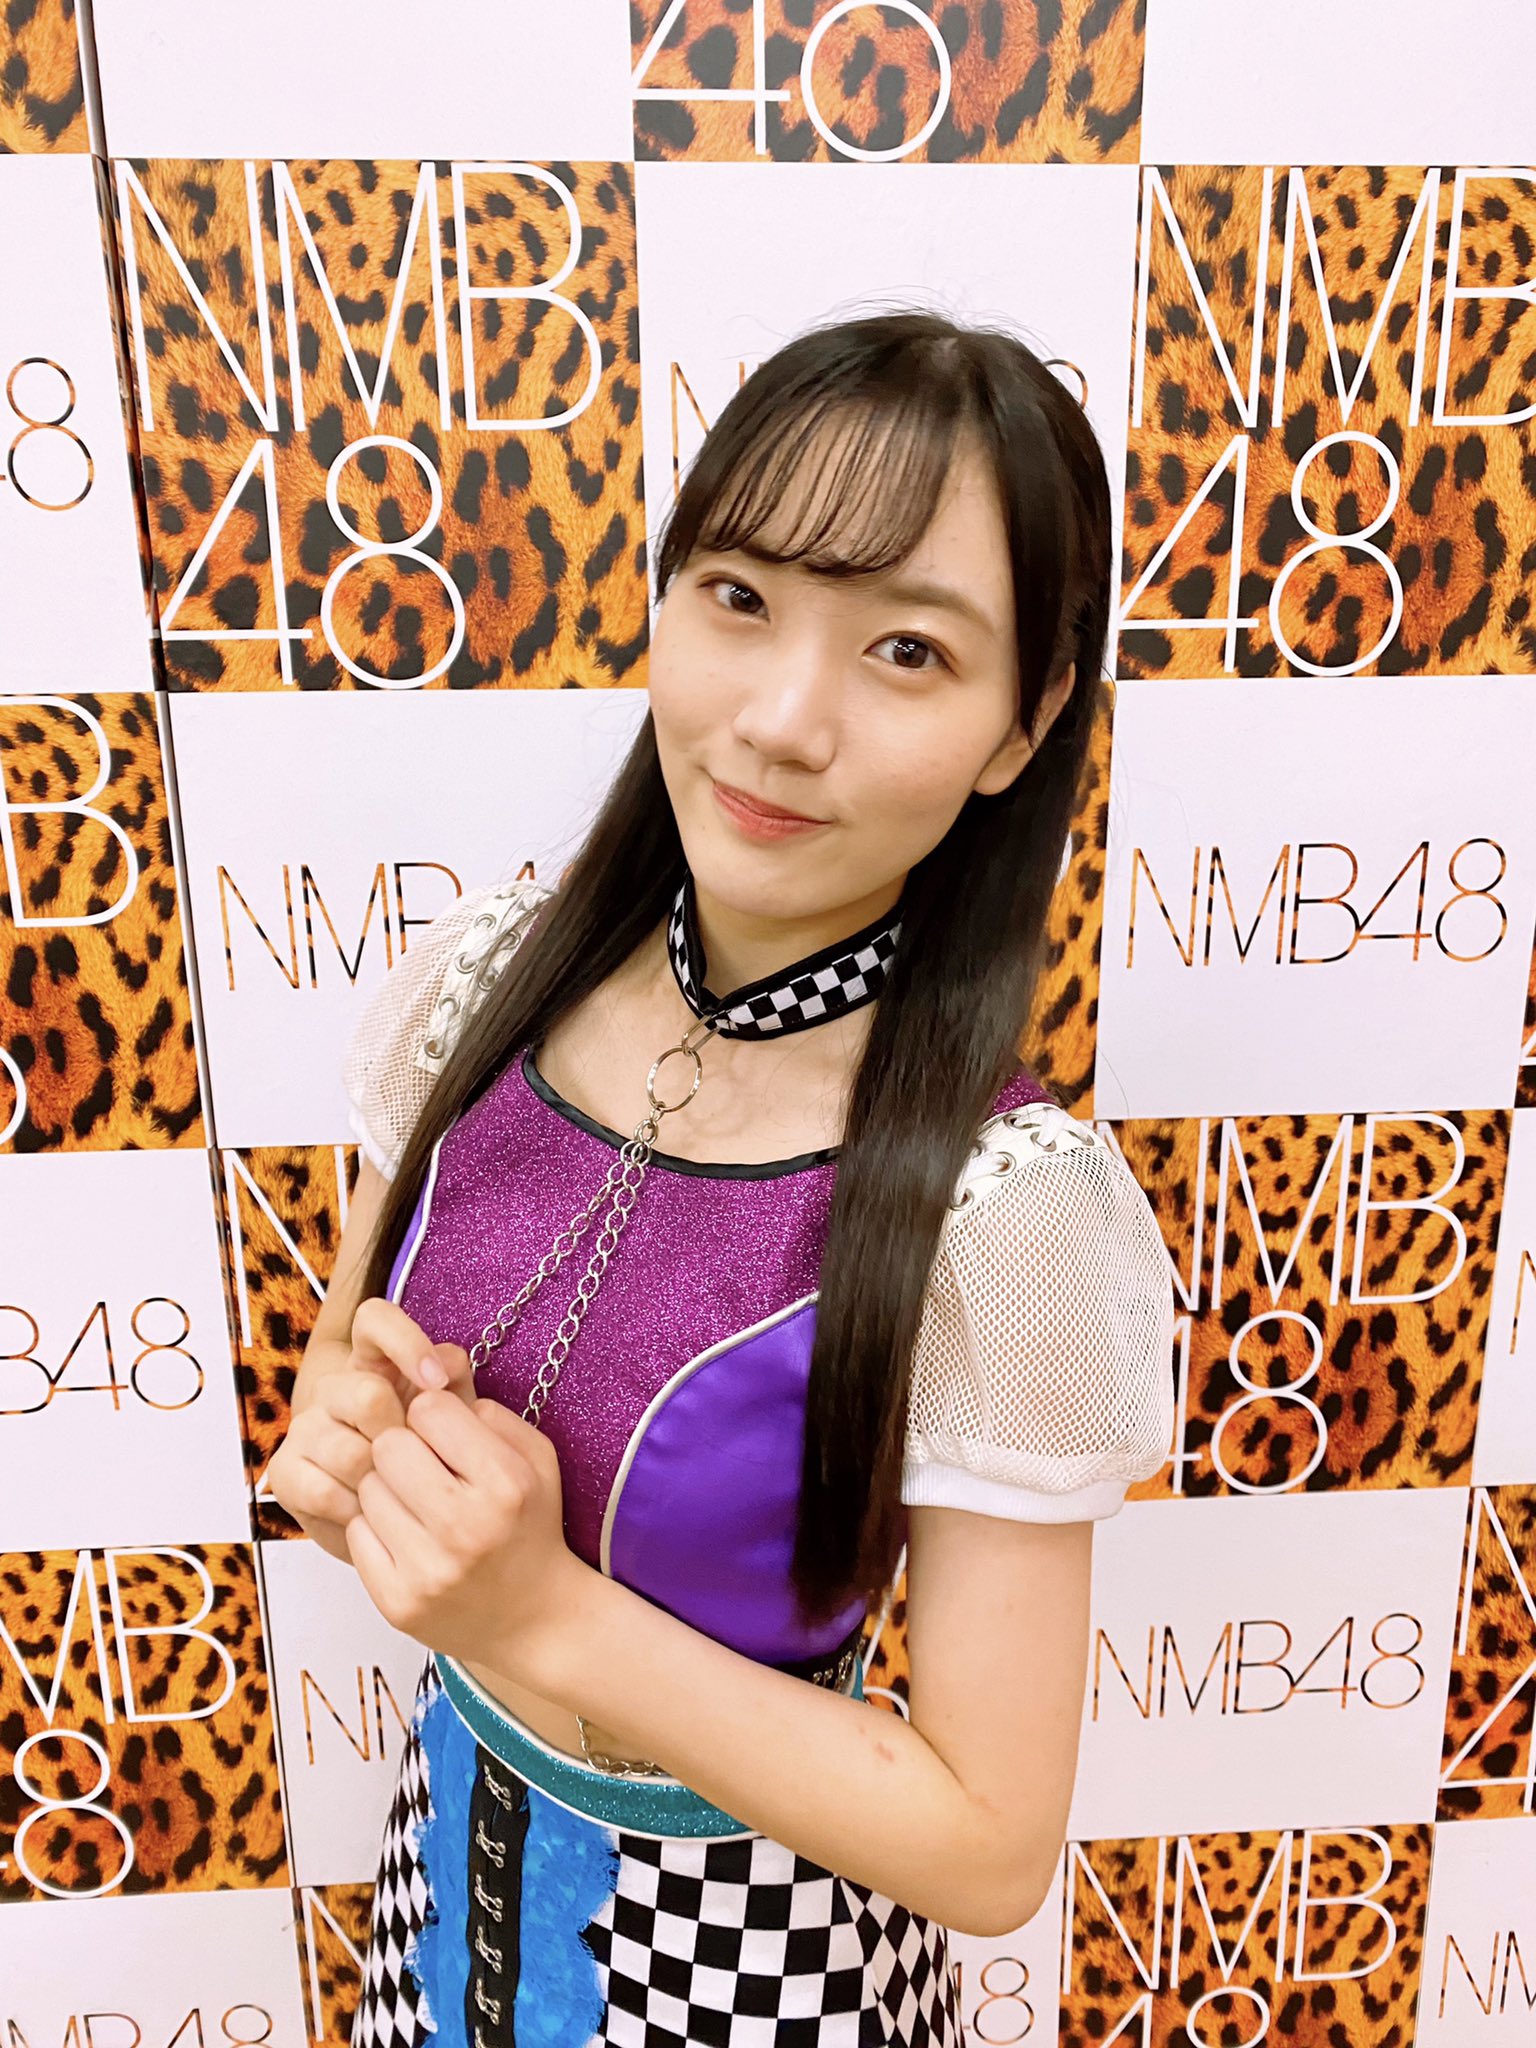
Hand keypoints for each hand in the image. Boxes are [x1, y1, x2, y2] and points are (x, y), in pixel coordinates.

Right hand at [268, 1298, 477, 1558]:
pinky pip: (326, 1492)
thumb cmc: (428, 1455)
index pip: (375, 1318)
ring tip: (402, 1494)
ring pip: (349, 1452)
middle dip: (402, 1436)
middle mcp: (334, 1387)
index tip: (437, 1383)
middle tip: (421, 1461)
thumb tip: (447, 1367)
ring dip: (384, 1481)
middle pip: (366, 1394)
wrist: (396, 1516)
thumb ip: (455, 1386)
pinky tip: (374, 1514)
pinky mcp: (285, 1471)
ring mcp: (305, 1427)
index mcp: (374, 1361)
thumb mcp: (451, 1418)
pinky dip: (359, 1510)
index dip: (406, 1341)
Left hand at [346, 1383, 581, 1677]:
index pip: (430, 1409)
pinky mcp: (397, 1603)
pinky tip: (407, 1538)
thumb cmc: (531, 1526)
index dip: (433, 1413)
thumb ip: (491, 1413)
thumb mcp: (538, 1459)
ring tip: (418, 1505)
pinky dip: (376, 1530)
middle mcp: (465, 1527)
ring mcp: (428, 1570)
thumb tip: (432, 1387)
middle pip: (388, 1446)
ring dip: (387, 1489)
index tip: (444, 1432)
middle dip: (402, 1447)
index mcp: (505, 1484)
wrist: (536, 1619)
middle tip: (422, 1465)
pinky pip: (356, 1535)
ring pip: (367, 1489)